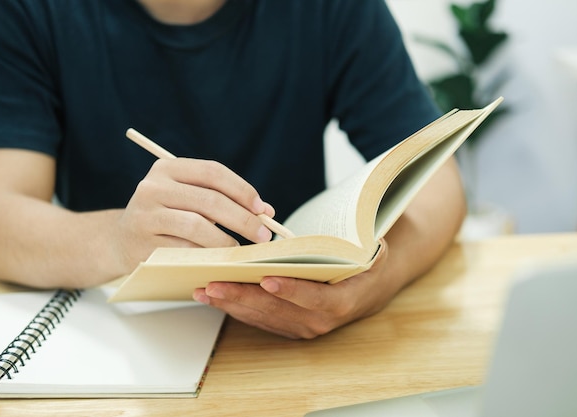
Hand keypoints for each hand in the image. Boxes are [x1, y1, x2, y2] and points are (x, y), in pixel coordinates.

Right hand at [113, 157, 274, 272]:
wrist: (121, 240)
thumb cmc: (167, 216)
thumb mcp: (188, 198)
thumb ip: (223, 199)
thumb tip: (267, 212)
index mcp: (167, 168)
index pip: (212, 172)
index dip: (242, 190)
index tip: (263, 209)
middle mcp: (152, 187)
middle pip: (209, 201)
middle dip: (242, 219)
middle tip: (262, 234)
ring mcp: (145, 215)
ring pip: (197, 227)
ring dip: (226, 241)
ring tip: (239, 250)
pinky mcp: (142, 243)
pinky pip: (184, 250)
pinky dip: (206, 256)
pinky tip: (218, 260)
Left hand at [193, 240, 395, 338]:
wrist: (371, 289)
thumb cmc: (367, 264)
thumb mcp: (371, 251)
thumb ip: (357, 245)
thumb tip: (344, 230)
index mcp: (342, 302)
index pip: (315, 298)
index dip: (292, 290)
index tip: (267, 279)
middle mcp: (320, 321)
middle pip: (277, 310)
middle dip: (243, 296)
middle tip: (215, 284)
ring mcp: (302, 328)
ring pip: (262, 317)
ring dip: (231, 304)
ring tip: (205, 289)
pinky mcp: (287, 326)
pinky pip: (258, 318)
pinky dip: (235, 307)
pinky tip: (213, 296)